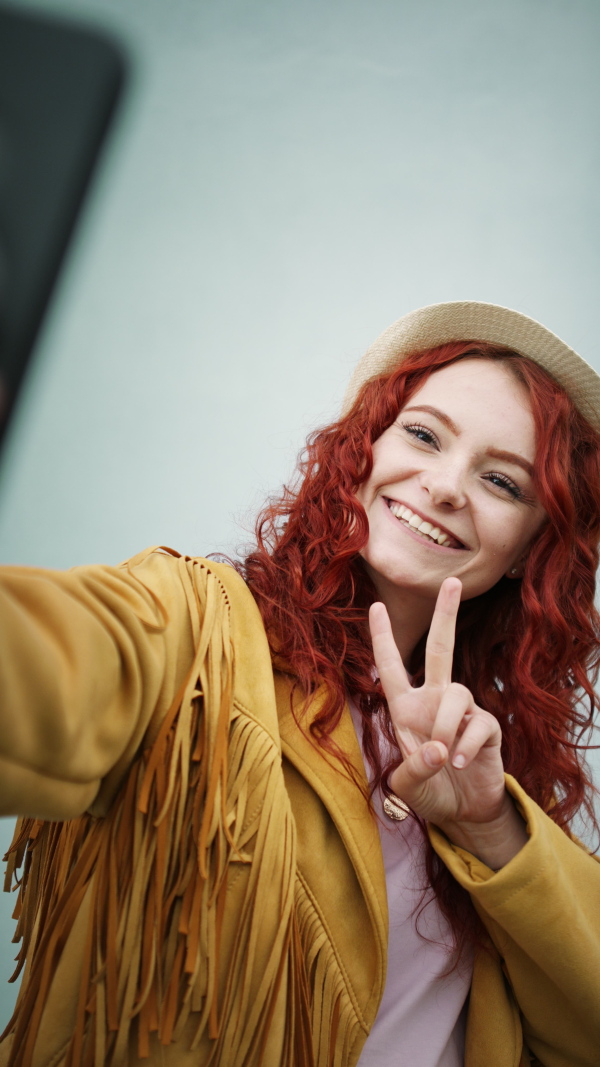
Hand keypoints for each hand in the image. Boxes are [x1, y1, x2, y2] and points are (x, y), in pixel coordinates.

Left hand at [369, 577, 526, 865]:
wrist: (462, 813)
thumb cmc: (428, 793)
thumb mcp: (407, 788)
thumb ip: (413, 769)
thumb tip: (438, 749)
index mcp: (406, 708)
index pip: (392, 667)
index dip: (383, 638)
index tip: (376, 606)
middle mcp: (434, 701)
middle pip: (440, 649)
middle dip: (446, 615)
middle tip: (453, 581)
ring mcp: (463, 711)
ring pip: (457, 693)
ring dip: (447, 726)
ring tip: (445, 757)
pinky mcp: (487, 727)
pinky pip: (478, 724)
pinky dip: (467, 747)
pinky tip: (462, 764)